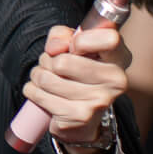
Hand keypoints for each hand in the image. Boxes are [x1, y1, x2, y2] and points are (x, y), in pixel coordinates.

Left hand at [27, 24, 129, 144]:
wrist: (83, 113)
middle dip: (47, 60)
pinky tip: (44, 93)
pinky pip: (39, 95)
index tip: (73, 46)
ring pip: (46, 78)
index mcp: (119, 57)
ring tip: (47, 79)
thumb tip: (54, 48)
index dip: (81, 40)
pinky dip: (33, 91)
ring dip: (38, 75)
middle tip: (52, 65)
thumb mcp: (72, 44)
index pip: (110, 39)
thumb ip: (62, 35)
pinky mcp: (80, 118)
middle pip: (62, 62)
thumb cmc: (77, 69)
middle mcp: (116, 80)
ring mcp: (99, 102)